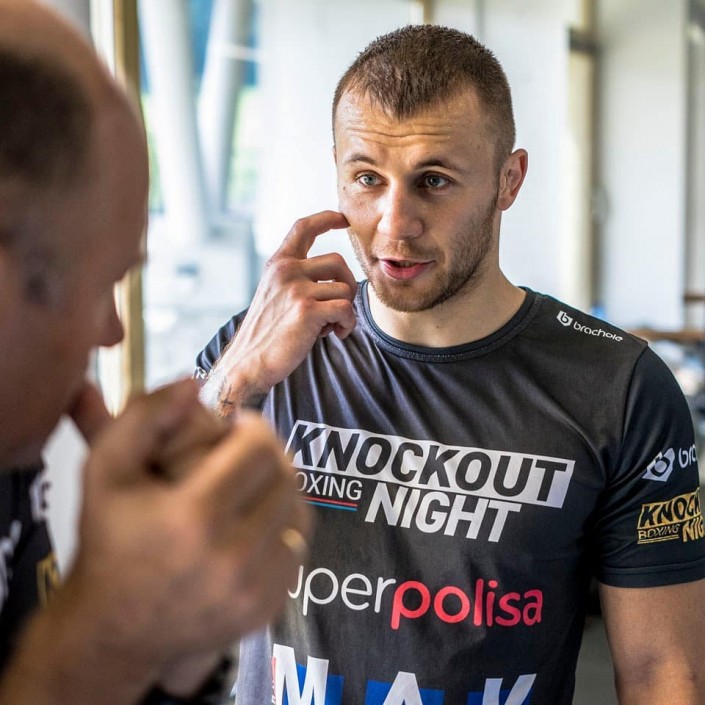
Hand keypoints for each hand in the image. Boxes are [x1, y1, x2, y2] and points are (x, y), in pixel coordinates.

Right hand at [52, 380, 310, 698]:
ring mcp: (254, 590)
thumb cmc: (110, 540)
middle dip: (268, 456)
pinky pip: (297, 549)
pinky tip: (252, 525)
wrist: (112, 631)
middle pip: (285, 477)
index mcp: (193, 517)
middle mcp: (232, 558)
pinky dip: (281, 529)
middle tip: (244, 455)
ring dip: (279, 490)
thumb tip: (194, 383)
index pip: (260, 449)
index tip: (235, 429)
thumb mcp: (106, 469)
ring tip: (249, 487)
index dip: (252, 428)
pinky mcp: (267, 609)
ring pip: (298, 511)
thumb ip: (145, 416)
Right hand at [202, 210, 356, 415]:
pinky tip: (336, 334)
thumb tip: (336, 276)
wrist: (248, 363)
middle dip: (346, 284)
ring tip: (329, 326)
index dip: (326, 218)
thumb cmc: (266, 334)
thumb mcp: (274, 295)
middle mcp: (286, 271)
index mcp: (278, 264)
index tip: (342, 218)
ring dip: (346, 311)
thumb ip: (296, 279)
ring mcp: (296, 289)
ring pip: (346, 288)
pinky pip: (346, 309)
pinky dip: (348, 324)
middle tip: (338, 309)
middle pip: (337, 261)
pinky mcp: (307, 311)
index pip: (303, 227)